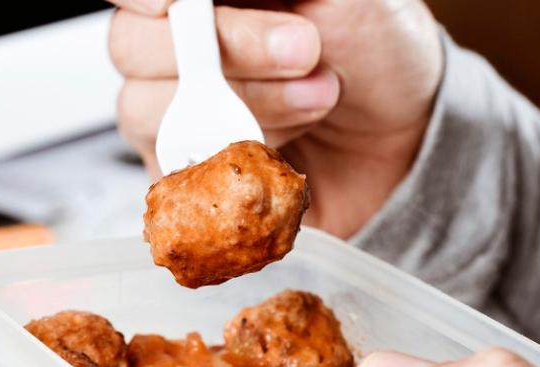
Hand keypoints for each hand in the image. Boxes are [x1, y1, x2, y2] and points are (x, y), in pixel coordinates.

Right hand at [107, 0, 442, 237]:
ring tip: (318, 99)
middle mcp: (179, 47)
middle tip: (304, 49)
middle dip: (227, 48)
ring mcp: (176, 113)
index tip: (180, 3)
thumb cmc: (379, 54)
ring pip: (144, 108)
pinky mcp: (186, 176)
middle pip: (130, 44)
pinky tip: (285, 148)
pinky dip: (229, 161)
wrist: (409, 141)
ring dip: (245, 104)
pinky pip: (168, 174)